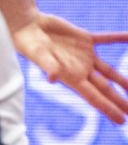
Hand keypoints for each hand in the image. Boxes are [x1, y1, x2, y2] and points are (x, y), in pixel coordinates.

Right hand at [12, 14, 127, 123]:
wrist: (26, 25)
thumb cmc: (28, 43)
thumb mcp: (38, 56)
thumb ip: (48, 66)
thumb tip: (52, 78)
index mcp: (71, 77)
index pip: (94, 97)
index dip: (108, 108)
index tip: (121, 120)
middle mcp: (80, 69)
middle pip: (105, 88)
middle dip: (119, 100)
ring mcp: (84, 55)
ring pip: (109, 71)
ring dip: (122, 80)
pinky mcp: (84, 39)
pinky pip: (106, 39)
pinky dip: (119, 38)